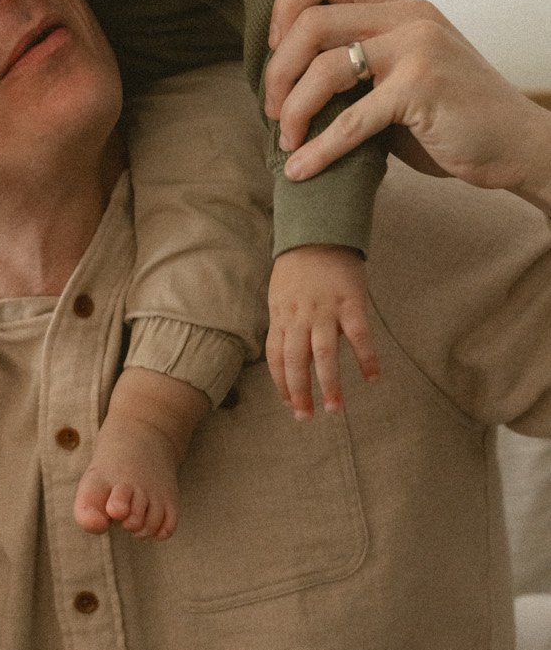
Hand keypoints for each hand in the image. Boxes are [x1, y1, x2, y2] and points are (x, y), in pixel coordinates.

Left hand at [265, 0, 550, 207]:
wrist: (517, 144)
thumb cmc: (453, 117)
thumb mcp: (402, 76)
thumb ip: (356, 67)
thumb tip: (285, 84)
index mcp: (401, 6)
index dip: (287, 6)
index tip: (275, 49)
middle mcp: (409, 17)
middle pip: (312, 21)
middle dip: (278, 70)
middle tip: (272, 109)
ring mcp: (418, 48)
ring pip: (325, 67)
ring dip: (294, 110)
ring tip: (287, 141)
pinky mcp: (422, 89)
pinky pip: (351, 120)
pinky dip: (319, 149)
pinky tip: (301, 170)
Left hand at [267, 245, 377, 415]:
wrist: (318, 233)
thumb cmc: (298, 267)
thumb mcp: (281, 296)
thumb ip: (287, 324)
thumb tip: (295, 356)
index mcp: (280, 316)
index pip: (276, 357)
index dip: (281, 383)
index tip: (289, 404)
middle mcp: (299, 316)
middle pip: (296, 361)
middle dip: (299, 393)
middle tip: (306, 416)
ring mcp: (325, 310)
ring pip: (324, 354)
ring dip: (329, 384)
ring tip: (334, 408)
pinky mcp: (350, 302)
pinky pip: (359, 336)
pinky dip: (366, 359)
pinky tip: (373, 378)